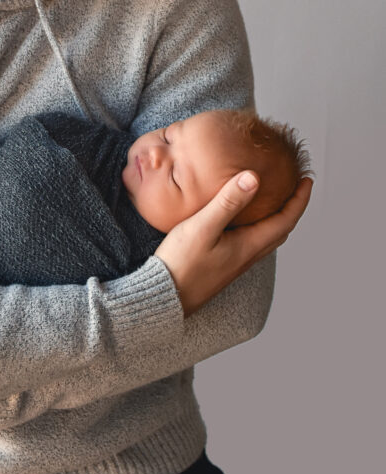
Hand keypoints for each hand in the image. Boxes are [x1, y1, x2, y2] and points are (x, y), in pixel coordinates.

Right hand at [154, 172, 312, 316]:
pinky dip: (258, 226)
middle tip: (295, 187)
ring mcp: (236, 262)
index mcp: (249, 245)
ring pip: (267, 237)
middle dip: (292, 207)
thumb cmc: (182, 263)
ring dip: (276, 217)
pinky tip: (242, 219)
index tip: (306, 180)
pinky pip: (251, 242)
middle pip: (281, 230)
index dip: (299, 199)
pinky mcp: (223, 264)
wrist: (166, 297)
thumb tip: (253, 177)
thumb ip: (228, 202)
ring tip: (272, 199)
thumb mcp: (203, 227)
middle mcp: (247, 256)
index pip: (286, 220)